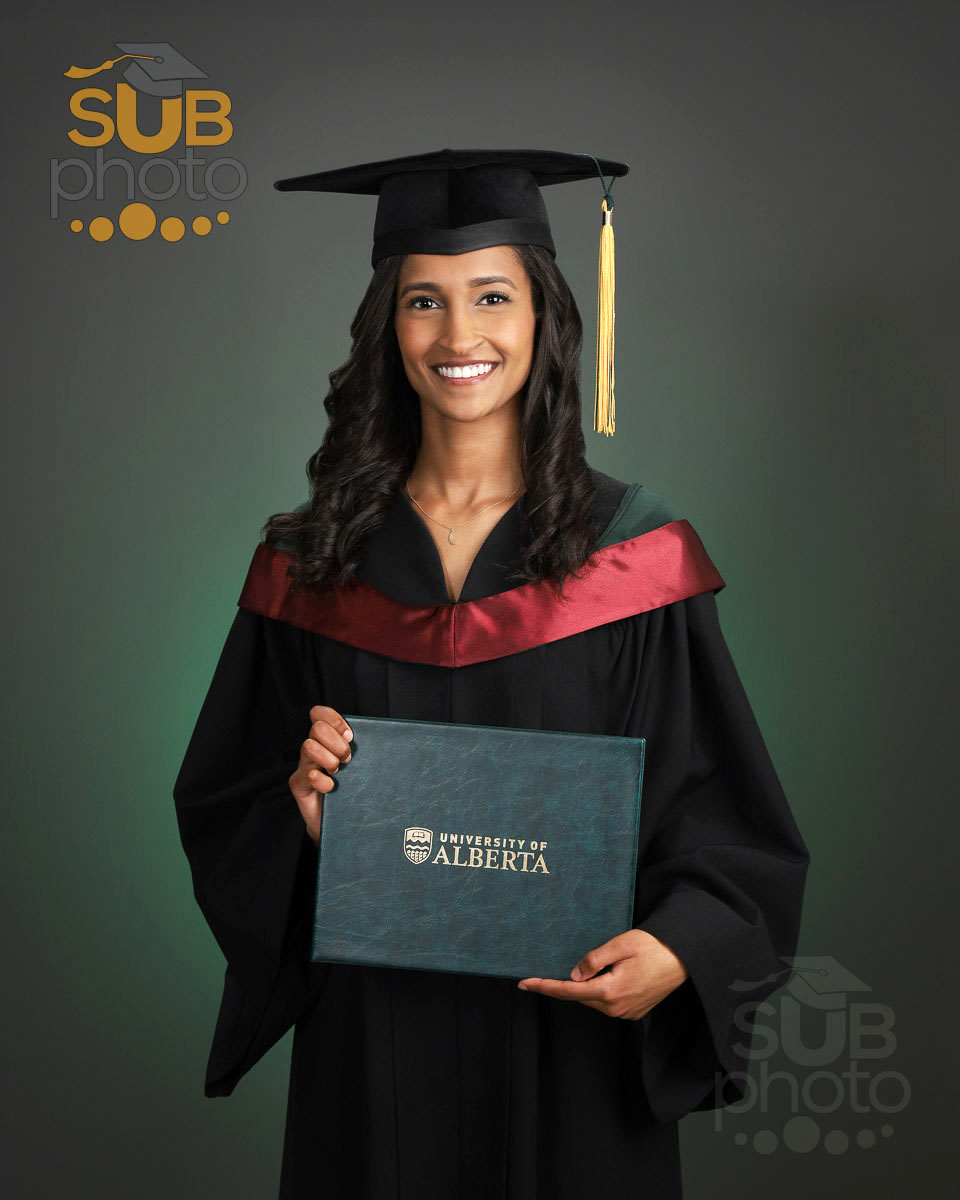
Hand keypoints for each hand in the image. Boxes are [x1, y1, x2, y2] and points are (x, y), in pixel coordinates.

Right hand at [288, 705, 353, 847]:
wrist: (340, 825)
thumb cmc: (353, 791)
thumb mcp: (360, 766)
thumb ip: (366, 750)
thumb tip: (393, 737)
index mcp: (327, 740)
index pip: (320, 715)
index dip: (334, 719)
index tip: (350, 734)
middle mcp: (313, 750)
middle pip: (317, 728)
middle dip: (337, 743)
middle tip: (348, 760)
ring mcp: (304, 766)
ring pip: (308, 746)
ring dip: (328, 758)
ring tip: (338, 772)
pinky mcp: (298, 785)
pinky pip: (306, 774)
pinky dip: (322, 780)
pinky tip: (331, 788)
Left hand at [516, 929, 688, 1019]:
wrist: (685, 958)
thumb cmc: (654, 947)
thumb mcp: (620, 945)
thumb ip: (594, 959)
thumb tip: (574, 975)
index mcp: (610, 992)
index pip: (569, 991)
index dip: (545, 986)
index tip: (524, 983)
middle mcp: (616, 1008)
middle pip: (580, 997)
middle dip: (562, 985)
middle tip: (542, 973)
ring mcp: (626, 1013)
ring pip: (593, 1000)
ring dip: (582, 988)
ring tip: (579, 971)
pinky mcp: (633, 1011)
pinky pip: (607, 1002)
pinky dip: (597, 992)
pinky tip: (598, 978)